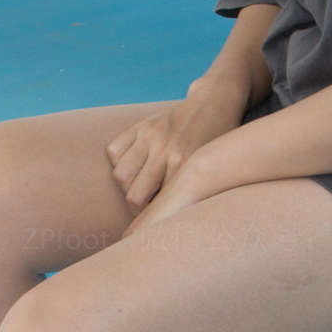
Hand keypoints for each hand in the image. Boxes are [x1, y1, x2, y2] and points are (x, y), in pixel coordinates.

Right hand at [105, 84, 240, 234]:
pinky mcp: (140, 126)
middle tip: (147, 211)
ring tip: (140, 188)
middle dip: (137, 209)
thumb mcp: (214, 168)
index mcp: (185, 164)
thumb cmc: (217, 144)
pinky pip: (114, 150)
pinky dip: (119, 162)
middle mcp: (165, 150)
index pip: (157, 206)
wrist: (214, 104)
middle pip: (133, 195)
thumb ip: (194, 191)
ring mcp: (150, 136)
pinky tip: (134, 165)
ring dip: (127, 186)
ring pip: (120, 175)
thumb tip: (177, 226)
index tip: (154, 228)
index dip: (153, 221)